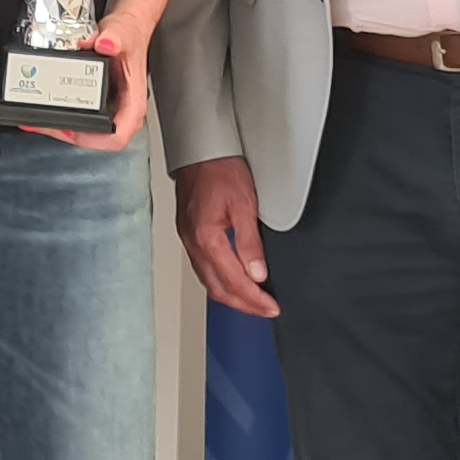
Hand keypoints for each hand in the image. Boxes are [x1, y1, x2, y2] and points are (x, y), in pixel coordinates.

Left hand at [33, 7, 154, 151]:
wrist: (128, 26)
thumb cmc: (130, 35)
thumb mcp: (123, 33)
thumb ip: (115, 38)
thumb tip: (106, 44)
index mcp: (132, 102)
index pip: (117, 136)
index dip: (93, 139)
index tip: (71, 130)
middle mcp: (122, 108)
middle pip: (96, 136)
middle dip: (67, 133)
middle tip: (45, 124)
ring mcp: (110, 106)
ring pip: (86, 128)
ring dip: (61, 126)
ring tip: (39, 120)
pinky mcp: (98, 100)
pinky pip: (80, 113)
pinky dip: (62, 112)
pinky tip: (46, 105)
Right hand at [172, 155, 275, 316]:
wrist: (200, 150)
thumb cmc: (220, 169)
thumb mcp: (244, 204)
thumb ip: (250, 243)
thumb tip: (257, 274)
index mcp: (206, 238)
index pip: (233, 281)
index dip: (254, 299)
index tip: (271, 307)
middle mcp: (193, 243)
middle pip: (217, 288)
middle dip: (243, 304)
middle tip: (265, 310)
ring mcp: (188, 240)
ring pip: (208, 281)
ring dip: (231, 296)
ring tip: (253, 302)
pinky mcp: (188, 234)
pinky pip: (203, 269)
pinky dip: (220, 282)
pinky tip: (232, 282)